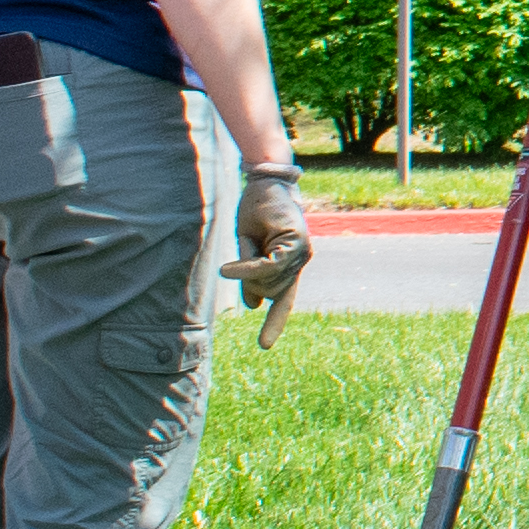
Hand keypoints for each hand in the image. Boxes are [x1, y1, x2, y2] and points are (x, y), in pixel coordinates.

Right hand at [225, 167, 314, 312]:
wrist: (265, 183)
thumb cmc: (256, 213)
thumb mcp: (248, 248)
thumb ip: (253, 276)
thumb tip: (255, 305)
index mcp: (290, 266)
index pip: (284, 301)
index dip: (274, 323)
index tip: (264, 346)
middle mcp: (300, 262)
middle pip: (269, 292)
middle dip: (249, 280)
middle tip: (245, 250)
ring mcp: (301, 254)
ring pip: (267, 282)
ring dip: (246, 268)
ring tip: (249, 239)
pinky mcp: (296, 244)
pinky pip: (268, 267)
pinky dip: (246, 269)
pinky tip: (226, 269)